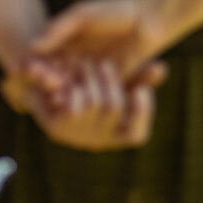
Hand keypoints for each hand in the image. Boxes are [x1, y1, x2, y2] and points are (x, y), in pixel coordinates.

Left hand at [12, 54, 156, 149]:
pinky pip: (75, 107)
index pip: (136, 135)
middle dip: (110, 80)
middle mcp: (97, 140)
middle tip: (105, 62)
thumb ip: (138, 75)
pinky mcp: (56, 130)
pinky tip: (70, 74)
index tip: (141, 89)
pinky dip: (74, 87)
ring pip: (94, 104)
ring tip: (86, 62)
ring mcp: (76, 136)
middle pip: (114, 107)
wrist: (39, 87)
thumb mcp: (111, 78)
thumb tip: (162, 69)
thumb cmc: (84, 82)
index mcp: (114, 133)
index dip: (142, 113)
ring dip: (90, 79)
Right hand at [28, 0, 174, 84]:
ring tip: (62, 98)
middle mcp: (79, 55)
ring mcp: (95, 68)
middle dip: (52, 83)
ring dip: (69, 91)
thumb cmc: (115, 10)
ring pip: (77, 85)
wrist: (152, 17)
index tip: (32, 74)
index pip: (47, 57)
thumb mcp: (83, 15)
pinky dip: (89, 95)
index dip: (39, 67)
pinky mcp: (112, 80)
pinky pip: (97, 91)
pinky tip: (83, 101)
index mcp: (67, 39)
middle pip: (60, 74)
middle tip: (47, 90)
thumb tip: (32, 46)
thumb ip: (59, 29)